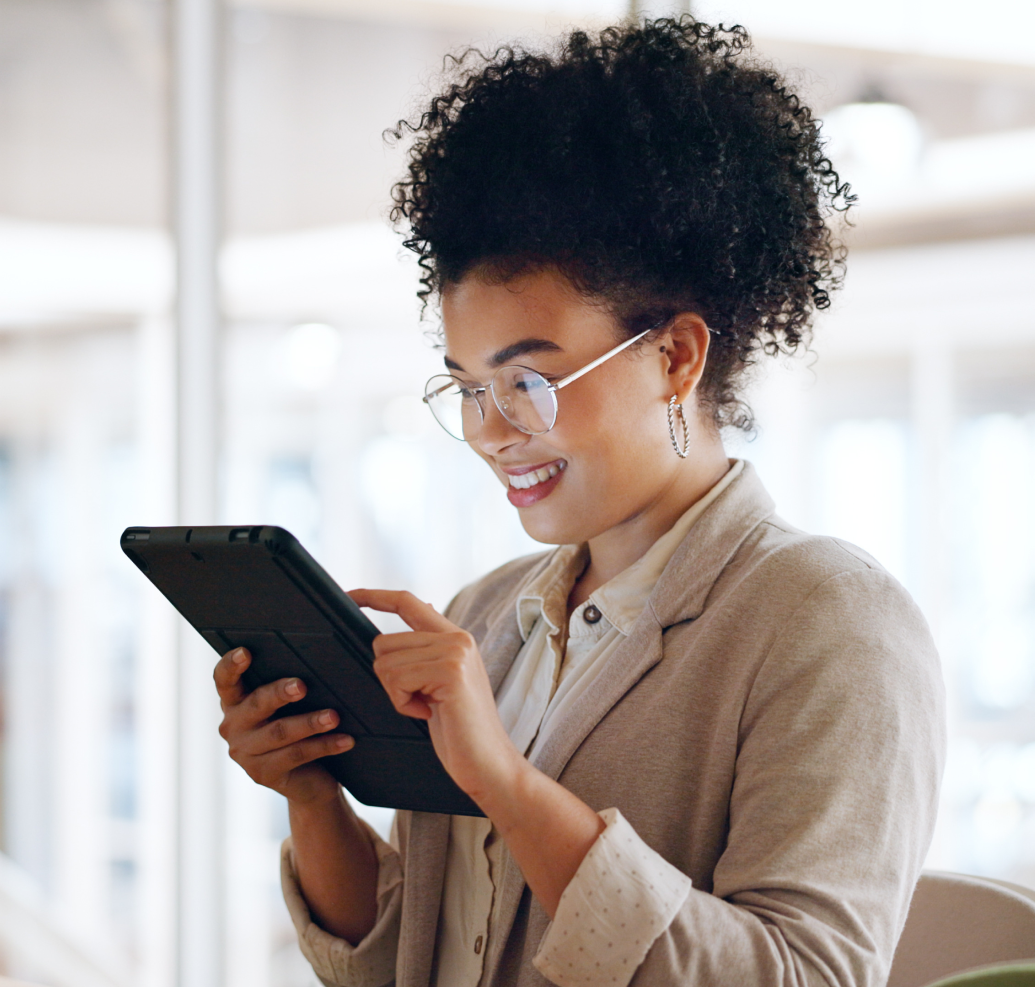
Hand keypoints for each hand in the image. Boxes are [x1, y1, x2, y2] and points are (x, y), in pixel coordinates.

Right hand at [214, 647, 354, 805]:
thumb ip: (291, 686)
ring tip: (334, 716)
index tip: (245, 652)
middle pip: (257, 704)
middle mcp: (233, 726)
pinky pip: (297, 755)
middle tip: (302, 686)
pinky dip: (324, 745)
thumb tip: (320, 661)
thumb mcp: (290, 706)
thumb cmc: (299, 728)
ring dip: (310, 722)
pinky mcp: (263, 774)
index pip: (225, 680)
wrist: (306, 779)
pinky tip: (345, 739)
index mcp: (235, 702)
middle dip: (280, 693)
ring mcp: (245, 753)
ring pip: (280, 732)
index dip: (231, 665)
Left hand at [348, 589, 522, 801]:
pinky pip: (396, 679)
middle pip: (384, 642)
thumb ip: (427, 653)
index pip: (408, 602)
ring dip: (396, 694)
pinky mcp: (450, 671)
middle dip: (389, 679)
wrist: (489, 764)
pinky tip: (428, 714)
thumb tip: (412, 620)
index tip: (350, 596)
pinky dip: (402, 703)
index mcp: (455, 638)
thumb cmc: (460, 732)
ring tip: (427, 708)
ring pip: (386, 662)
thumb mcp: (440, 685)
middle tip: (419, 701)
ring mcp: (455, 652)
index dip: (375, 596)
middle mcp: (457, 638)